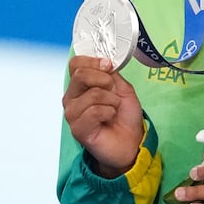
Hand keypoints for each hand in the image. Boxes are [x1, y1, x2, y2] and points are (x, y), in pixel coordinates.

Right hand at [63, 56, 143, 177]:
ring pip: (92, 94)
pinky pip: (94, 111)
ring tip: (114, 109)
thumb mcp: (123, 89)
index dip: (93, 61)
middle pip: (80, 75)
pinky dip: (109, 112)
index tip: (109, 66)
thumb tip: (104, 61)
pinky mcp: (77, 128)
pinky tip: (109, 119)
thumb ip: (111, 74)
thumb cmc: (125, 117)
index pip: (75, 64)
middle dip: (104, 79)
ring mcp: (72, 114)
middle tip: (114, 92)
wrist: (131, 142)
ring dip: (112, 100)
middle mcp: (72, 98)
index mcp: (80, 86)